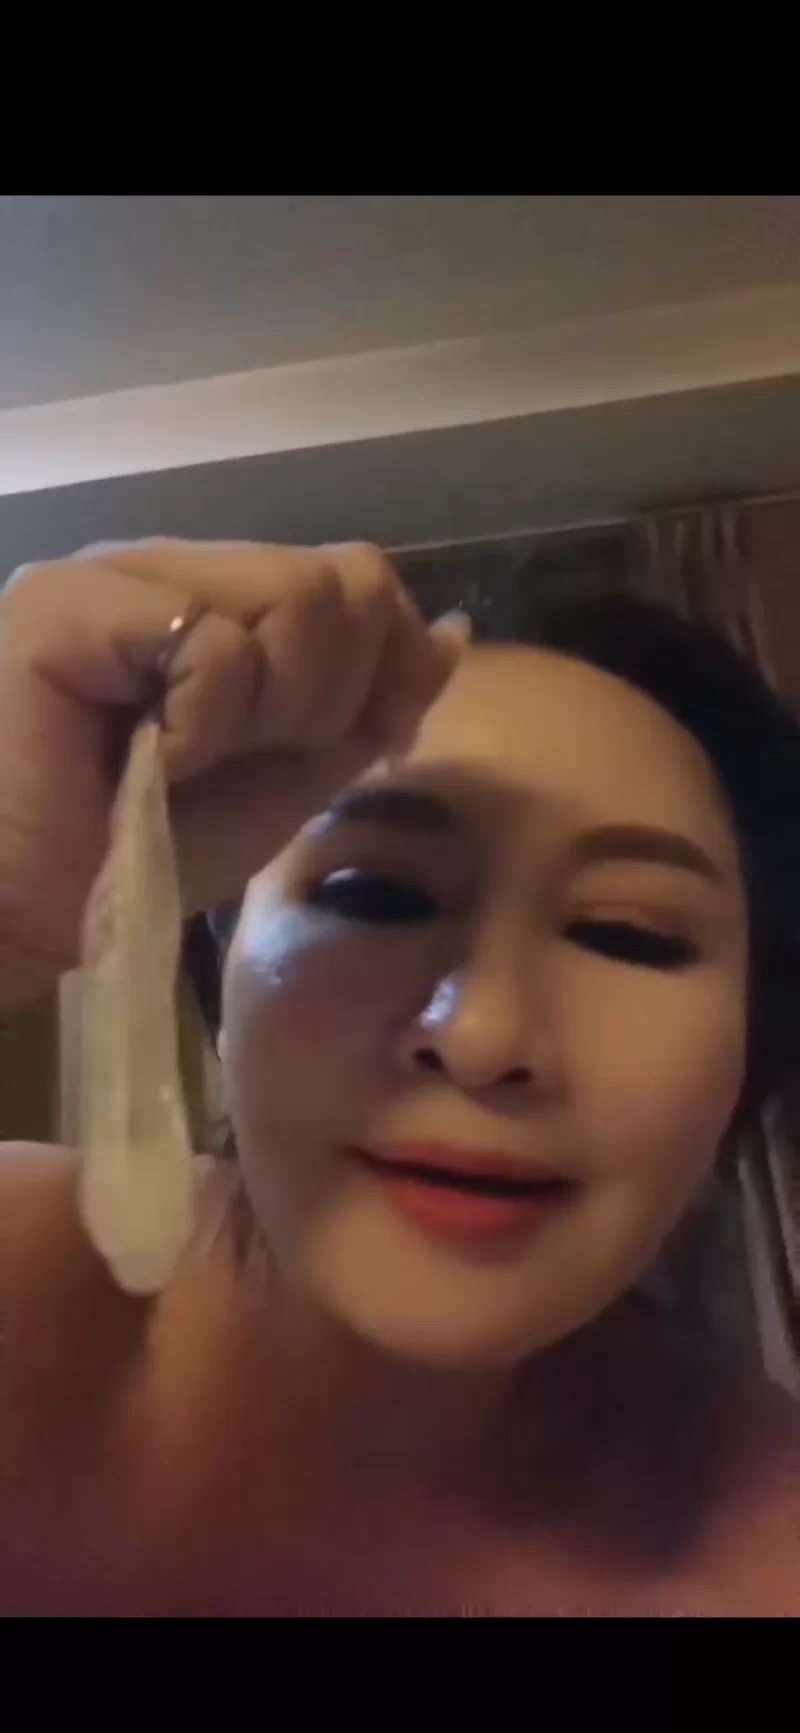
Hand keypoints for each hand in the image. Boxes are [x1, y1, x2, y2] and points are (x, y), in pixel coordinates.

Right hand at [0, 538, 465, 1003]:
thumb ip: (366, 703)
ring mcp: (119, 573)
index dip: (379, 672)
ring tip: (189, 760)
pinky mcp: (66, 605)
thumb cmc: (140, 854)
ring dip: (268, 713)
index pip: (359, 579)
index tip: (327, 749)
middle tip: (236, 761)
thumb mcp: (288, 777)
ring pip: (299, 597)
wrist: (23, 917)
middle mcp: (174, 564)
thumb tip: (450, 632)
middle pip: (344, 582)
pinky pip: (215, 644)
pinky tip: (149, 759)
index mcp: (223, 593)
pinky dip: (205, 726)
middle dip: (324, 702)